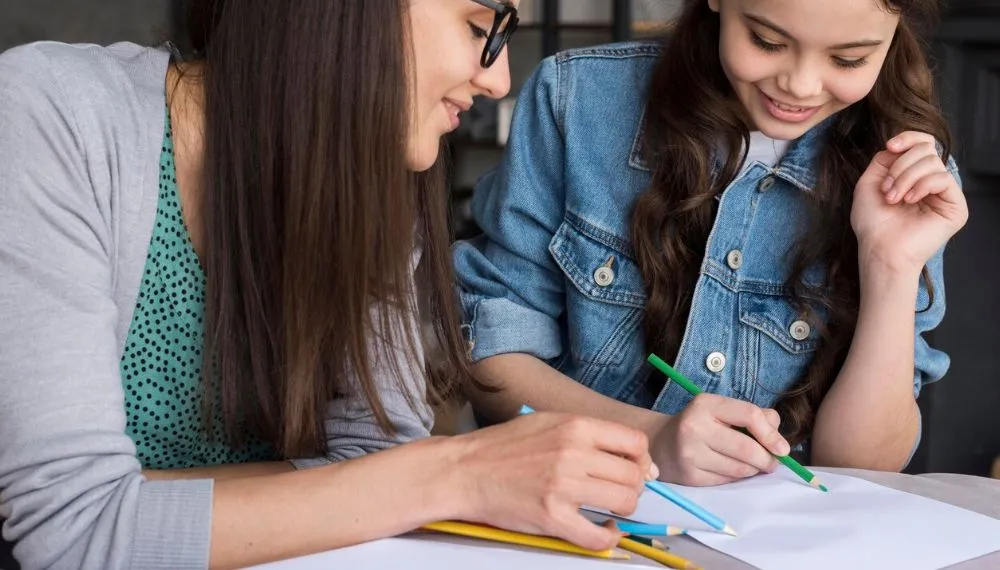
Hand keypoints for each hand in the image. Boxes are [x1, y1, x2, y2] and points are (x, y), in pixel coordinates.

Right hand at [449, 412, 654, 550]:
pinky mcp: (552, 517)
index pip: (636, 444)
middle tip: (617, 492)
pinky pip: (598, 536)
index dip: (641, 460)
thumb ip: (588, 434)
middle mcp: (574, 453)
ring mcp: (563, 486)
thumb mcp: (548, 421)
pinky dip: (607, 538)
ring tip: (607, 509)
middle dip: (633, 487)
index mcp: (575, 426)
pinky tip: (601, 530)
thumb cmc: (504, 446)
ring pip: (624, 502)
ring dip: (622, 510)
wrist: (465, 470)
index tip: (633, 469)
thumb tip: (632, 457)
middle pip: (634, 475)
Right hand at [651, 394, 788, 485]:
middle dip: (767, 459)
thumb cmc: (701, 425)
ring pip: (739, 469)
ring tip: (751, 465)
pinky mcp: (689, 476)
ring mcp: (690, 453)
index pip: (749, 415)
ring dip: (753, 470)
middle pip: (747, 448)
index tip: (783, 449)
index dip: (771, 434)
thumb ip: (755, 417)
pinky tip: (731, 470)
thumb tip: (779, 440)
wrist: (661, 444)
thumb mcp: (722, 411)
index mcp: (705, 404)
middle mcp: (694, 426)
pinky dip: (736, 478)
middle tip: (772, 463)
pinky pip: (727, 481)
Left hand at [851, 131, 968, 273]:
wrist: (879, 249)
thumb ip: (885, 159)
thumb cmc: (872, 222)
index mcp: (914, 176)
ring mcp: (945, 195)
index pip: (923, 144)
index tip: (890, 147)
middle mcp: (931, 183)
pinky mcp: (956, 207)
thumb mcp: (870, 182)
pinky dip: (921, 185)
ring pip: (932, 162)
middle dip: (900, 166)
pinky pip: (943, 178)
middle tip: (887, 190)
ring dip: (906, 177)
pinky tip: (910, 200)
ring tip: (894, 198)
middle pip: (926, 149)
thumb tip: (901, 146)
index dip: (908, 138)